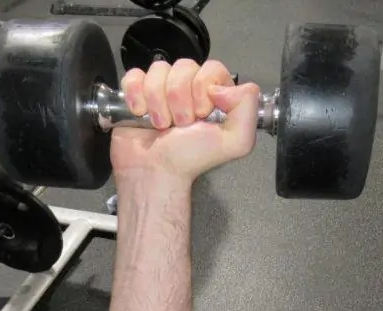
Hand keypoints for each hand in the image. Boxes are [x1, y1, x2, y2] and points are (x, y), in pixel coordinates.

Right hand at [113, 59, 260, 184]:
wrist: (154, 173)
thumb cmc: (191, 158)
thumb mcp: (236, 141)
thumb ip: (247, 107)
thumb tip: (220, 87)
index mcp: (214, 94)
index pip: (211, 68)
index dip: (202, 88)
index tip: (200, 115)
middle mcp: (188, 87)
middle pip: (183, 66)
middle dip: (179, 98)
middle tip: (179, 124)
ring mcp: (161, 89)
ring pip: (158, 70)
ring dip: (157, 100)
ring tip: (159, 125)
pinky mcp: (135, 93)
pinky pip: (134, 75)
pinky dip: (135, 94)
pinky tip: (138, 113)